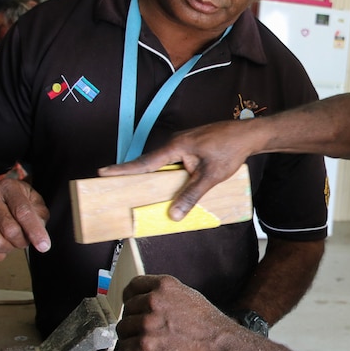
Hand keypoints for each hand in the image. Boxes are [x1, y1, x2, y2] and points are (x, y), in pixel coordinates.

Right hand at [0, 177, 50, 260]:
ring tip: (14, 242)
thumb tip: (39, 235)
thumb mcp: (32, 198)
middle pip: (9, 229)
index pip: (23, 212)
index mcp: (8, 187)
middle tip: (26, 240)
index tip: (44, 246)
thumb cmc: (15, 199)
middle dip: (23, 241)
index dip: (35, 231)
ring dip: (10, 248)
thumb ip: (40, 214)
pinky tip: (3, 249)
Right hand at [99, 121, 254, 220]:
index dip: (123, 169)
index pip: (144, 162)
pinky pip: (173, 161)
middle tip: (112, 183)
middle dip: (133, 174)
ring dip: (153, 175)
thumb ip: (191, 195)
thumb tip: (174, 215)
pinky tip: (170, 185)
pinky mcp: (191, 146)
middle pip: (150, 163)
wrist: (248, 135)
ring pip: (163, 163)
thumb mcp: (210, 177)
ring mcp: (183, 143)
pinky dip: (168, 173)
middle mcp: (175, 142)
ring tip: (137, 190)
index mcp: (175, 146)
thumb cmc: (230, 151)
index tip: (101, 172)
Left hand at [116, 275, 255, 350]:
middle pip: (127, 309)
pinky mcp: (146, 343)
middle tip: (141, 330)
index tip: (129, 304)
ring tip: (139, 342)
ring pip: (123, 328)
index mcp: (165, 285)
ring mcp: (148, 322)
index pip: (133, 286)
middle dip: (133, 320)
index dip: (130, 297)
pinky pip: (124, 347)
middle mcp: (154, 300)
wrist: (216, 345)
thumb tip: (148, 299)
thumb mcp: (187, 296)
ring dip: (129, 337)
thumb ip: (166, 294)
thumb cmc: (206, 324)